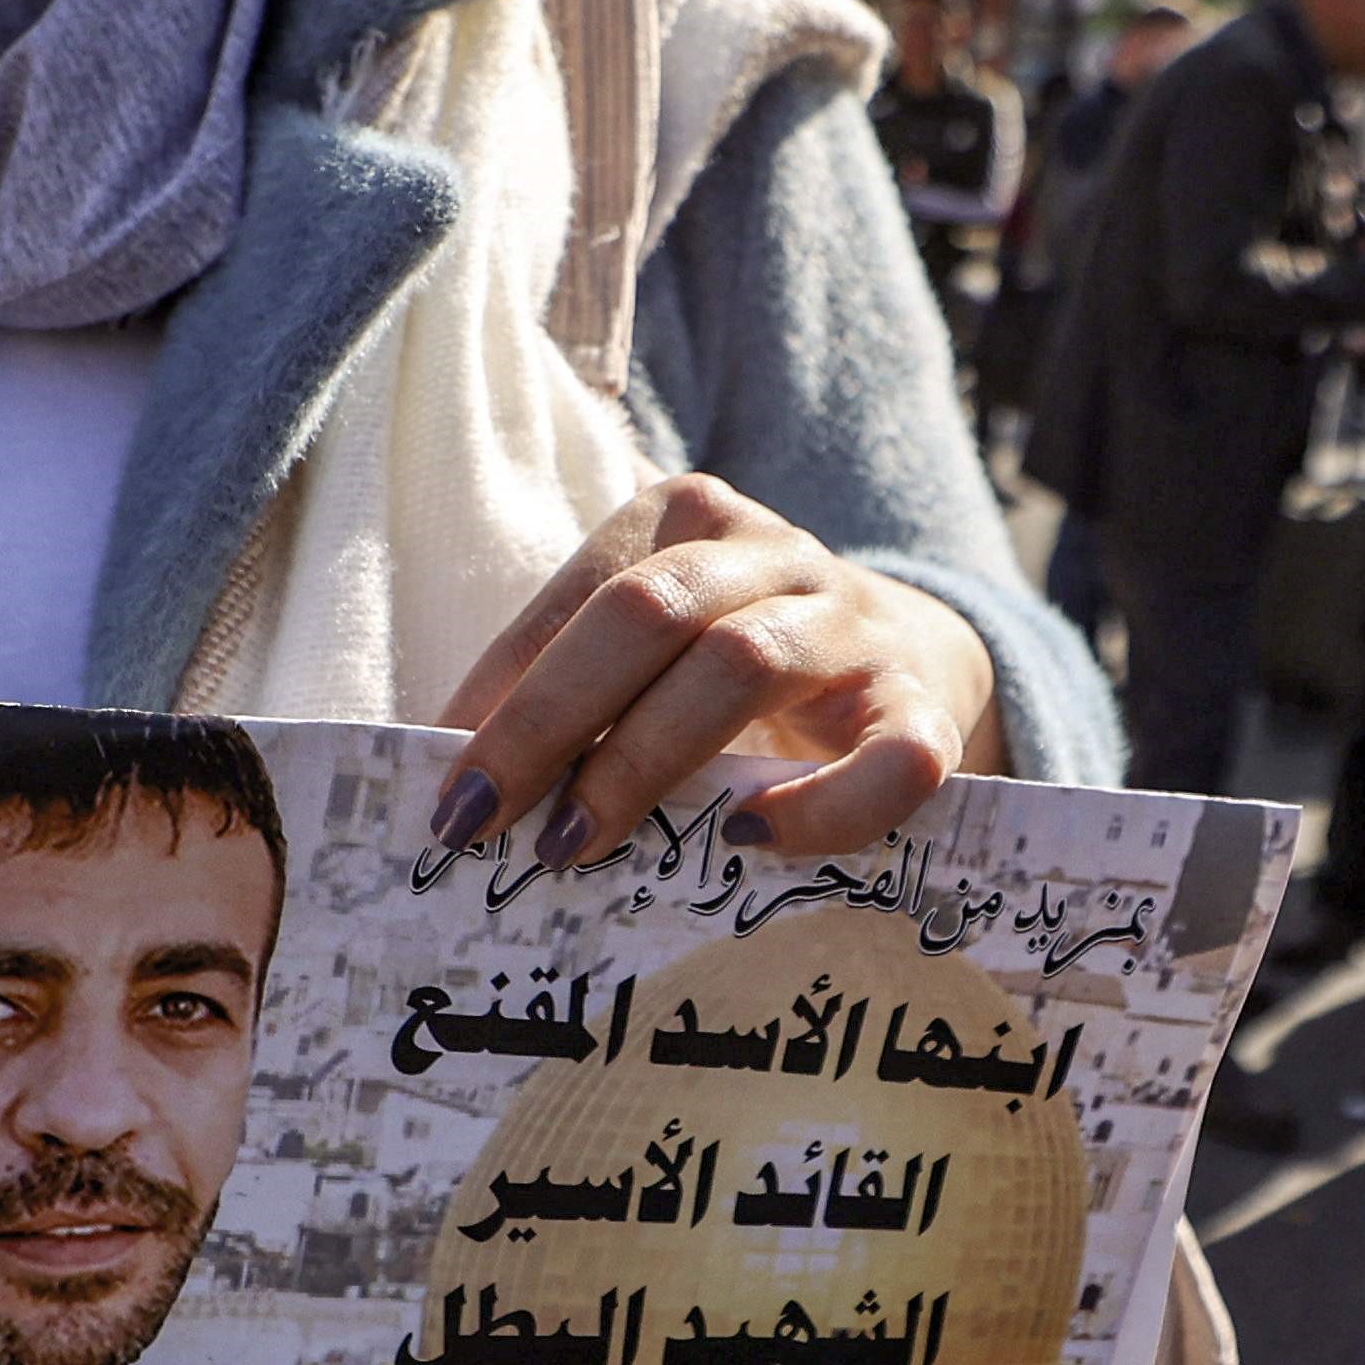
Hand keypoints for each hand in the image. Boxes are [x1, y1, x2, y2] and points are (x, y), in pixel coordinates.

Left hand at [437, 474, 1004, 871]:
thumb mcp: (652, 657)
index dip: (501, 690)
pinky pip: (887, 756)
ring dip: (643, 762)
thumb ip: (573, 696)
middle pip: (646, 612)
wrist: (910, 659)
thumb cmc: (737, 672)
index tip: (442, 788)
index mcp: (688, 518)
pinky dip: (817, 806)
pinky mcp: (923, 707)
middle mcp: (774, 552)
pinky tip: (747, 842)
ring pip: (743, 663)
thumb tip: (457, 793)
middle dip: (546, 722)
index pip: (579, 595)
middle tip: (482, 822)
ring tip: (574, 845)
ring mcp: (853, 623)